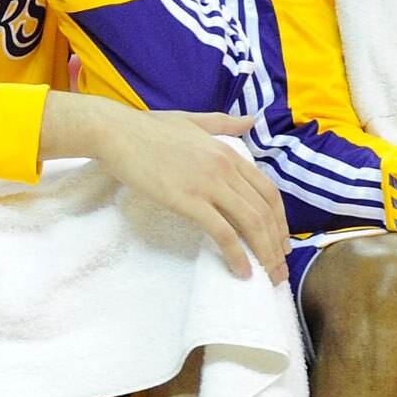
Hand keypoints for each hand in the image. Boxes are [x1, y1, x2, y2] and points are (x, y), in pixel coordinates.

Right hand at [54, 94, 288, 280]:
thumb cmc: (147, 128)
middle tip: (278, 269)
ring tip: (267, 276)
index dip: (280, 221)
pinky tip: (241, 271)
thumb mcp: (192, 120)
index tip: (280, 243)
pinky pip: (223, 233)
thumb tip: (250, 120)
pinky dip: (237, 255)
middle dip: (276, 245)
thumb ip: (223, 123)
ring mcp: (208, 184)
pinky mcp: (188, 200)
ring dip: (264, 254)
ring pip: (251, 223)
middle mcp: (225, 168)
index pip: (268, 192)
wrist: (116, 132)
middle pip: (265, 212)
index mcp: (228, 153)